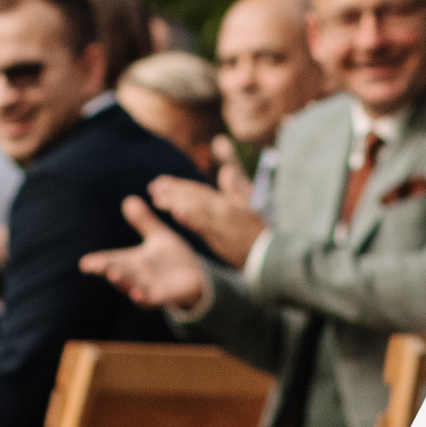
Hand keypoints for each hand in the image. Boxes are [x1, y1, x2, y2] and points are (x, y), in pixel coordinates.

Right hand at [80, 198, 210, 314]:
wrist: (197, 277)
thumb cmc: (173, 258)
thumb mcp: (158, 236)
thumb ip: (144, 221)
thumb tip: (129, 200)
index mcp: (132, 262)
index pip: (111, 261)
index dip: (97, 263)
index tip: (84, 263)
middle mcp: (137, 277)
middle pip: (118, 274)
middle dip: (107, 270)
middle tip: (97, 266)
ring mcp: (148, 288)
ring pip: (131, 287)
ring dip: (122, 282)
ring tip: (112, 275)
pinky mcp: (162, 297)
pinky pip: (150, 299)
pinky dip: (142, 297)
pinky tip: (136, 294)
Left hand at [145, 170, 266, 266]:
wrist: (272, 255)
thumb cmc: (264, 229)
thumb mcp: (253, 203)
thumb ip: (237, 186)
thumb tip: (225, 171)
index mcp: (227, 202)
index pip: (198, 192)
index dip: (178, 186)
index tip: (160, 182)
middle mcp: (224, 210)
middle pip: (195, 197)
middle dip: (173, 191)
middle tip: (153, 186)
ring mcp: (224, 224)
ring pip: (197, 208)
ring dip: (176, 201)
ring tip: (157, 198)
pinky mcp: (224, 239)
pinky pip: (206, 226)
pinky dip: (192, 217)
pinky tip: (177, 213)